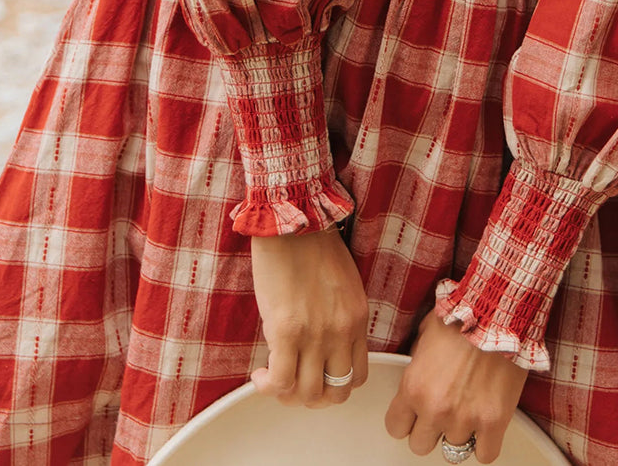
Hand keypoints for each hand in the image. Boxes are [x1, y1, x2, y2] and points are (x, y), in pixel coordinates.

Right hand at [250, 226, 368, 407]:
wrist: (292, 219)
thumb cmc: (312, 242)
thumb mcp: (342, 285)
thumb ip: (338, 317)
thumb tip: (321, 345)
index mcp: (357, 318)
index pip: (357, 375)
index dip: (334, 385)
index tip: (316, 377)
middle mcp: (341, 331)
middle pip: (336, 393)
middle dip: (313, 398)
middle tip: (294, 385)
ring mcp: (315, 334)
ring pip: (308, 394)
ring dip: (289, 396)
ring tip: (273, 380)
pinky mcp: (286, 331)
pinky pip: (281, 381)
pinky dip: (269, 386)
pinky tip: (261, 374)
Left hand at [385, 310, 526, 462]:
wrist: (499, 312)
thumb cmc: (465, 315)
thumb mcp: (426, 332)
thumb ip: (417, 360)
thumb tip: (419, 370)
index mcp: (414, 386)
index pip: (395, 427)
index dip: (405, 420)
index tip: (414, 414)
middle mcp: (435, 407)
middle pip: (420, 446)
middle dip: (430, 429)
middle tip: (442, 411)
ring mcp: (465, 418)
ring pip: (453, 451)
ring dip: (459, 432)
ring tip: (468, 408)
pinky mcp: (494, 422)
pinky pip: (484, 455)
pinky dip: (485, 444)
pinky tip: (485, 426)